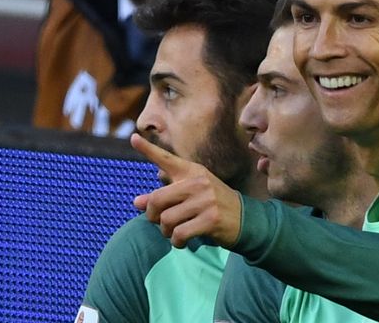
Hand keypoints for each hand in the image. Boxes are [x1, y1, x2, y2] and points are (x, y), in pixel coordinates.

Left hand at [131, 133, 242, 247]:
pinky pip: (179, 234)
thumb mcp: (190, 195)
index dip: (148, 149)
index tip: (132, 137)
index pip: (167, 159)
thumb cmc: (212, 205)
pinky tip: (182, 241)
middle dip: (152, 215)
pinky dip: (176, 241)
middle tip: (159, 221)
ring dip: (166, 231)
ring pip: (166, 220)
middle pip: (156, 200)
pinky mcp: (211, 219)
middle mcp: (198, 182)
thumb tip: (136, 203)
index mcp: (193, 172)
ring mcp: (206, 200)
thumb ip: (164, 196)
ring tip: (174, 232)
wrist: (245, 219)